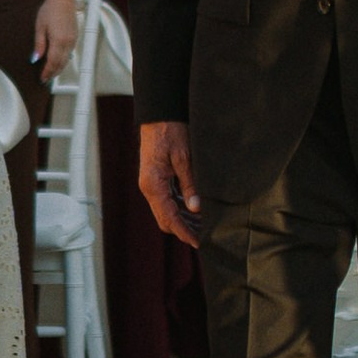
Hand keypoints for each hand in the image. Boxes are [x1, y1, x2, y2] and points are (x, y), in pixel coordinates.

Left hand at [33, 0, 77, 80]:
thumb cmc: (50, 10)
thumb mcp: (40, 27)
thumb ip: (39, 44)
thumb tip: (35, 58)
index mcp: (58, 40)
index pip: (52, 62)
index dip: (47, 72)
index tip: (42, 78)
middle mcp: (68, 42)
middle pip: (61, 63)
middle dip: (53, 73)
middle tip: (46, 79)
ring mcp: (73, 40)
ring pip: (67, 59)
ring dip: (59, 68)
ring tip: (51, 73)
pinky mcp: (75, 37)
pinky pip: (70, 53)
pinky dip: (64, 60)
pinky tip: (59, 61)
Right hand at [139, 117, 200, 244]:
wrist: (159, 114)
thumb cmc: (171, 131)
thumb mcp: (184, 157)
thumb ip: (190, 184)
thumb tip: (196, 208)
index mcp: (153, 185)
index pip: (169, 218)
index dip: (184, 233)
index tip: (199, 243)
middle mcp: (149, 188)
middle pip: (165, 219)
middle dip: (185, 230)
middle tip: (207, 236)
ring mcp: (151, 184)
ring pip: (167, 211)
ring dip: (184, 220)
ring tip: (206, 226)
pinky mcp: (156, 179)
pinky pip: (168, 200)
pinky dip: (181, 208)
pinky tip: (196, 210)